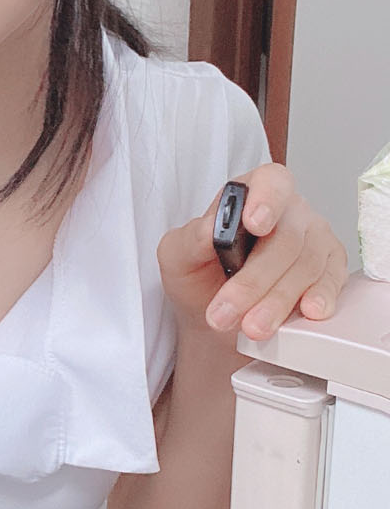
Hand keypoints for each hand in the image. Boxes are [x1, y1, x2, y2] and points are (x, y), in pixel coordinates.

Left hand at [157, 162, 349, 341]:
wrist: (218, 317)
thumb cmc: (199, 276)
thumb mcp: (177, 256)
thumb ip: (190, 238)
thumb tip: (209, 228)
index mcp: (251, 195)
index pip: (271, 182)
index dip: (267, 199)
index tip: (254, 224)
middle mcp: (289, 213)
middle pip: (285, 238)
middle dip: (253, 281)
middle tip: (227, 311)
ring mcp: (313, 240)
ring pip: (306, 265)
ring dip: (276, 301)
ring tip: (251, 326)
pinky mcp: (329, 269)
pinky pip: (331, 281)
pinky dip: (319, 297)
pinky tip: (308, 311)